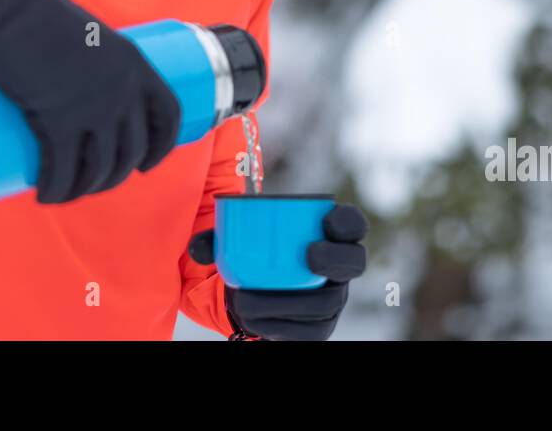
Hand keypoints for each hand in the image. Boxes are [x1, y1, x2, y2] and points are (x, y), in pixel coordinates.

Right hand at [0, 0, 180, 203]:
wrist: (7, 5)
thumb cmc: (38, 14)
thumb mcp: (85, 37)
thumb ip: (89, 65)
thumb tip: (73, 91)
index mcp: (136, 65)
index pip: (167, 116)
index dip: (160, 147)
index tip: (145, 164)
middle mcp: (123, 90)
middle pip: (131, 151)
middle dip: (113, 176)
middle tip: (91, 181)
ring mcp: (94, 108)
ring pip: (98, 168)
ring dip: (84, 189)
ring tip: (64, 191)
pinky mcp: (58, 120)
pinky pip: (63, 171)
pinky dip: (55, 190)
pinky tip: (46, 196)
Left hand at [188, 202, 367, 339]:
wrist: (252, 296)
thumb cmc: (251, 257)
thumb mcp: (235, 242)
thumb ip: (217, 239)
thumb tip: (198, 247)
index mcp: (326, 236)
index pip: (351, 224)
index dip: (347, 222)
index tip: (326, 220)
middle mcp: (339, 269)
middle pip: (353, 262)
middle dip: (335, 258)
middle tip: (309, 256)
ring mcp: (333, 300)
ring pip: (325, 302)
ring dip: (290, 301)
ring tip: (248, 301)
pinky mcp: (319, 329)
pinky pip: (308, 331)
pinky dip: (279, 325)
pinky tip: (253, 322)